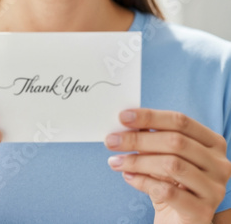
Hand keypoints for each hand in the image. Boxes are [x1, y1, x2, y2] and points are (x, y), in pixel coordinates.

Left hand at [105, 108, 230, 223]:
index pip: (180, 121)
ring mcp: (214, 188)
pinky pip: (167, 191)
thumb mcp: (163, 156)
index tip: (123, 117)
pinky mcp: (203, 211)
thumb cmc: (171, 183)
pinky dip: (142, 182)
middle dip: (138, 139)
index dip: (150, 116)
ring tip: (116, 161)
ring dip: (138, 161)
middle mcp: (219, 163)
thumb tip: (126, 121)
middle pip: (175, 141)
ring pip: (171, 165)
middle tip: (112, 141)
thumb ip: (152, 137)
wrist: (179, 221)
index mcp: (212, 142)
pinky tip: (128, 177)